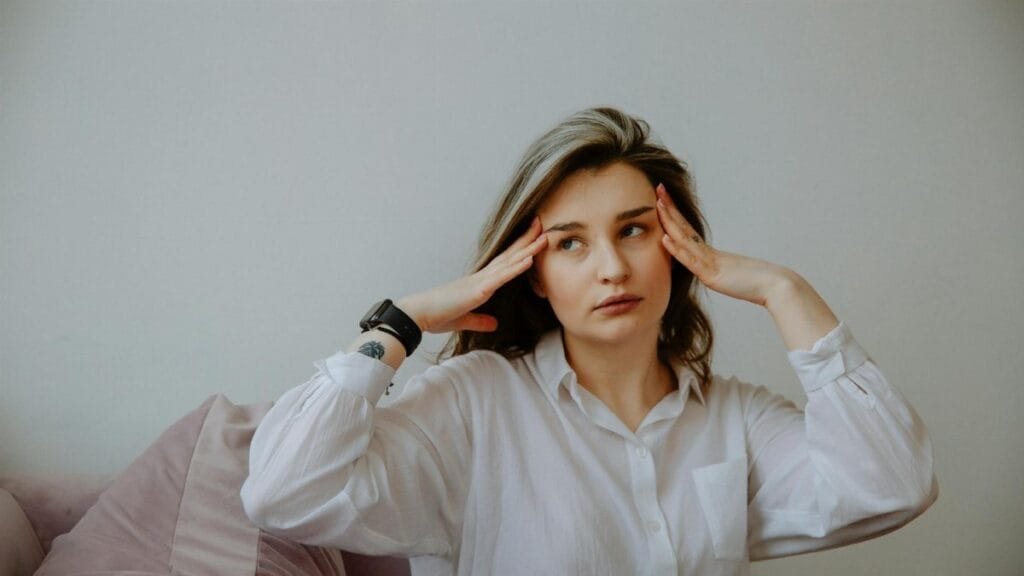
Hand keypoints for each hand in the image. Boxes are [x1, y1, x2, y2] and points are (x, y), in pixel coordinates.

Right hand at [395, 217, 547, 332]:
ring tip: (544, 236)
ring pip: (509, 262)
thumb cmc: (436, 315)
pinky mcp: (478, 290)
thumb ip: (479, 320)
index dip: (518, 250)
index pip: (503, 263)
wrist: (417, 314)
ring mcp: (480, 282)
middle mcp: (481, 277)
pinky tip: (530, 259)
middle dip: (526, 240)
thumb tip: (493, 324)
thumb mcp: (463, 320)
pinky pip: (501, 277)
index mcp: (478, 283)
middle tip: (542, 225)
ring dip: (528, 249)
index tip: (531, 238)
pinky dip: (516, 267)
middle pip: (509, 256)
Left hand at [654, 183, 795, 306]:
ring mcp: (710, 263)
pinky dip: (678, 250)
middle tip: (659, 188)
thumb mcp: (730, 275)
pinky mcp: (712, 275)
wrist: (776, 285)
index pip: (687, 230)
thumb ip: (718, 271)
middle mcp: (708, 254)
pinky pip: (692, 261)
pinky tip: (665, 239)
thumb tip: (709, 270)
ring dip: (670, 222)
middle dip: (669, 209)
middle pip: (684, 228)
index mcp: (710, 254)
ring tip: (658, 204)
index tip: (663, 198)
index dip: (674, 214)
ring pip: (685, 239)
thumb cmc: (756, 282)